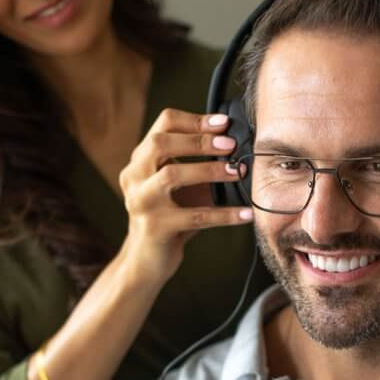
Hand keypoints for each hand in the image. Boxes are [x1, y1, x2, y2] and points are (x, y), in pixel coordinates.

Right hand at [118, 108, 251, 285]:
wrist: (146, 260)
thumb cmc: (170, 215)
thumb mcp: (180, 184)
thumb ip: (198, 162)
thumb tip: (238, 145)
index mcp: (140, 160)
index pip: (162, 125)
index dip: (194, 120)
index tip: (223, 123)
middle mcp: (134, 177)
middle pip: (160, 143)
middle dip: (198, 140)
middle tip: (230, 144)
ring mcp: (142, 202)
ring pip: (172, 174)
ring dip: (209, 170)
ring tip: (237, 171)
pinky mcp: (155, 228)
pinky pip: (195, 216)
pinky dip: (224, 214)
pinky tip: (245, 213)